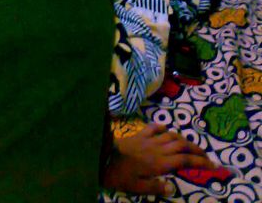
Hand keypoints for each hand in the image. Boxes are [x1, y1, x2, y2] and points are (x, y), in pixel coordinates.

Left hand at [102, 122, 216, 196]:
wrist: (101, 156)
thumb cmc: (119, 175)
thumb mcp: (137, 188)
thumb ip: (155, 187)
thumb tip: (172, 186)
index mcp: (159, 163)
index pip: (185, 161)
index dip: (200, 162)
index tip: (213, 165)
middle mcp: (157, 149)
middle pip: (182, 145)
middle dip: (197, 150)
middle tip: (207, 156)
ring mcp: (148, 139)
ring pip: (171, 135)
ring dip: (184, 139)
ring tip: (191, 146)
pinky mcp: (139, 134)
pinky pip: (155, 128)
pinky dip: (164, 128)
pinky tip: (167, 131)